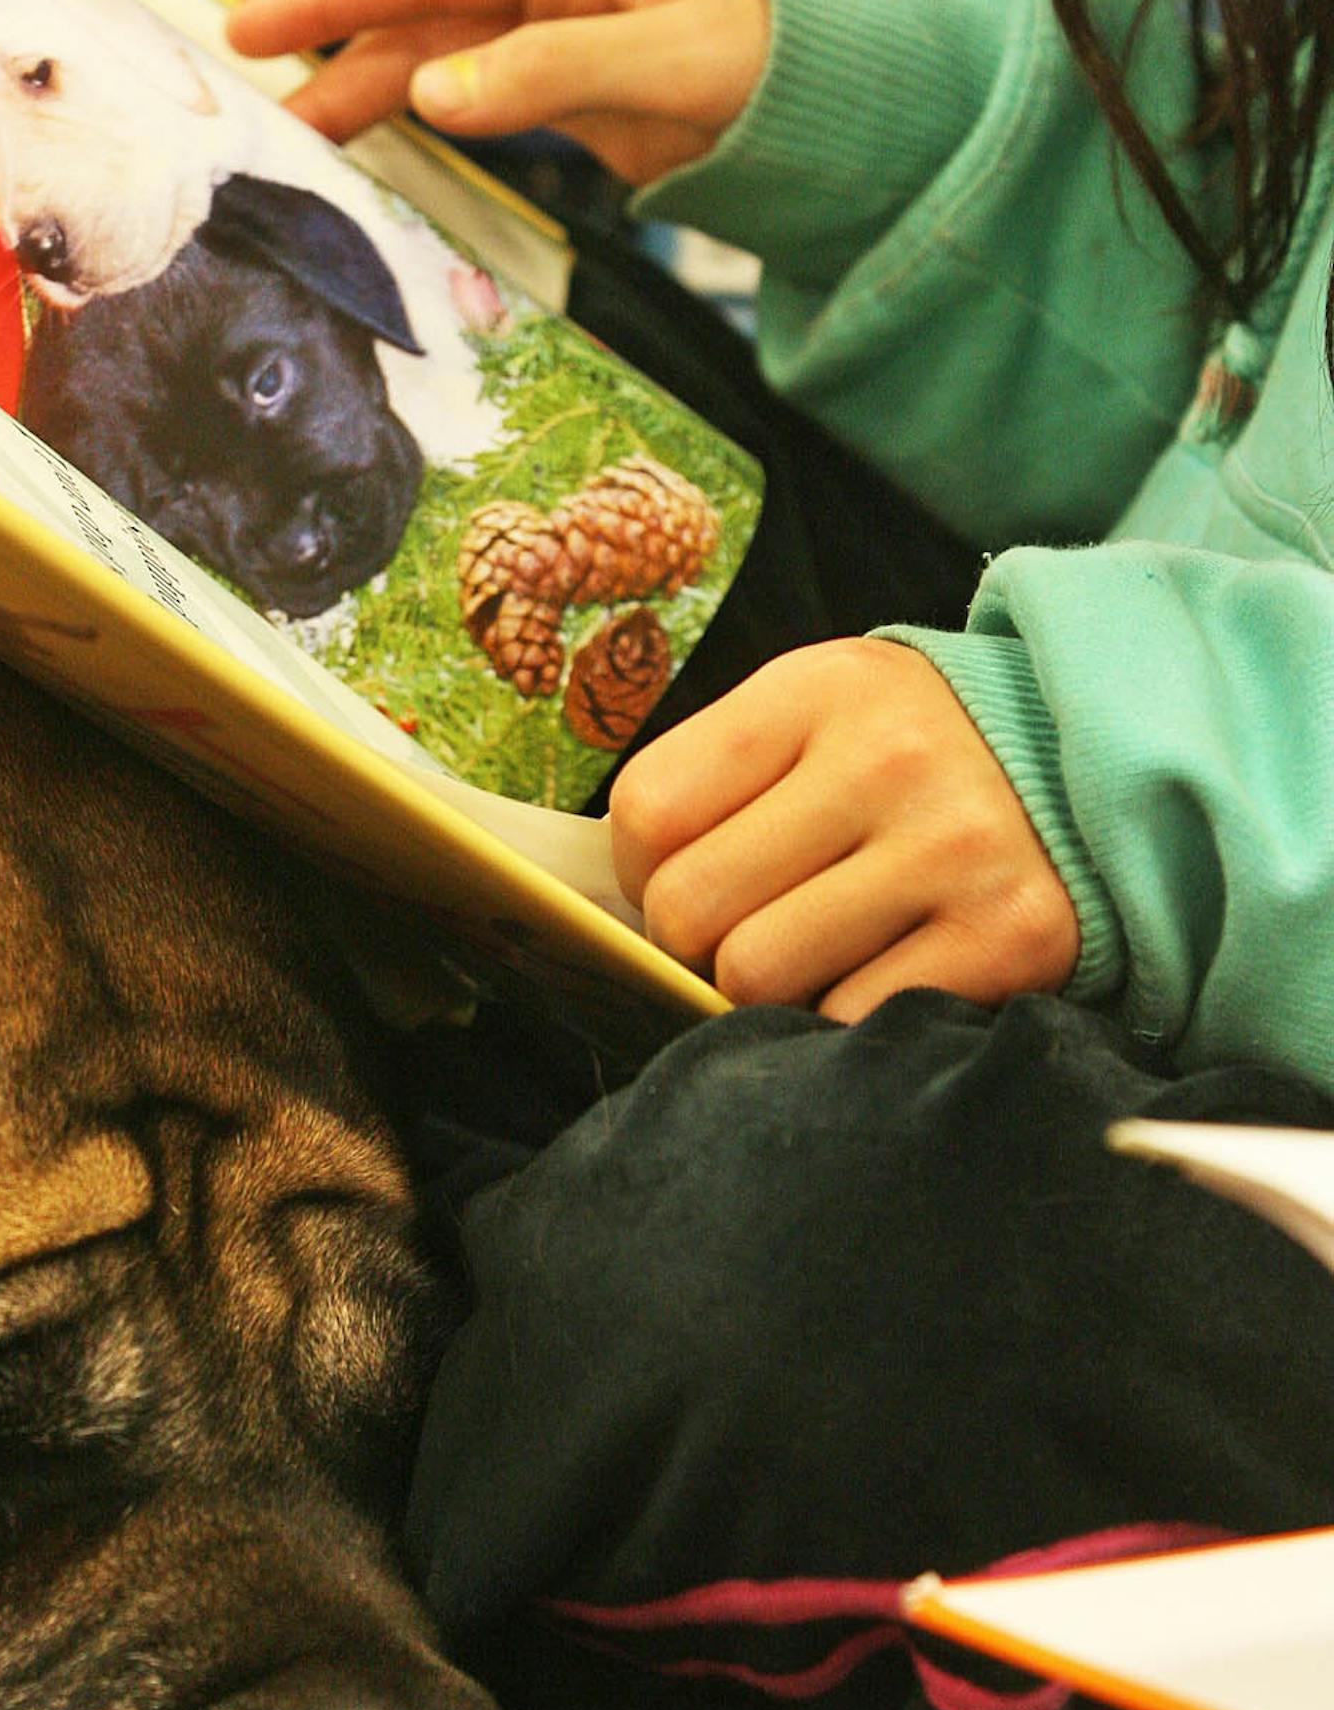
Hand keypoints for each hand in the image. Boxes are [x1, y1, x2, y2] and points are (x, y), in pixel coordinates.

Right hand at [225, 0, 769, 184]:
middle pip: (419, 8)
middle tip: (238, 63)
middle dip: (329, 34)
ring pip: (438, 56)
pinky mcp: (578, 90)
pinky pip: (474, 93)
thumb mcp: (670, 68)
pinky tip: (374, 119)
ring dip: (363, 81)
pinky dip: (415, 106)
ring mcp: (565, 38)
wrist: (856, 109)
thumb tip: (430, 91)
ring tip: (287, 113)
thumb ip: (548, 75)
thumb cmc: (782, 73)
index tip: (253, 18)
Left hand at [607, 638, 1080, 1019]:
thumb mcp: (818, 716)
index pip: (649, 812)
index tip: (688, 875)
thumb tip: (612, 903)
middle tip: (750, 928)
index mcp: (821, 689)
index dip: (643, 872)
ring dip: (768, 988)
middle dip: (697, 943)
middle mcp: (891, 760)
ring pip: (758, 977)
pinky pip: (850, 1020)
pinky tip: (881, 972)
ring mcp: (957, 851)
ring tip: (818, 950)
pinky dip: (844, 1017)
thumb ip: (717, 782)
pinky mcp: (1011, 939)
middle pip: (691, 909)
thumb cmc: (913, 757)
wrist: (1097, 767)